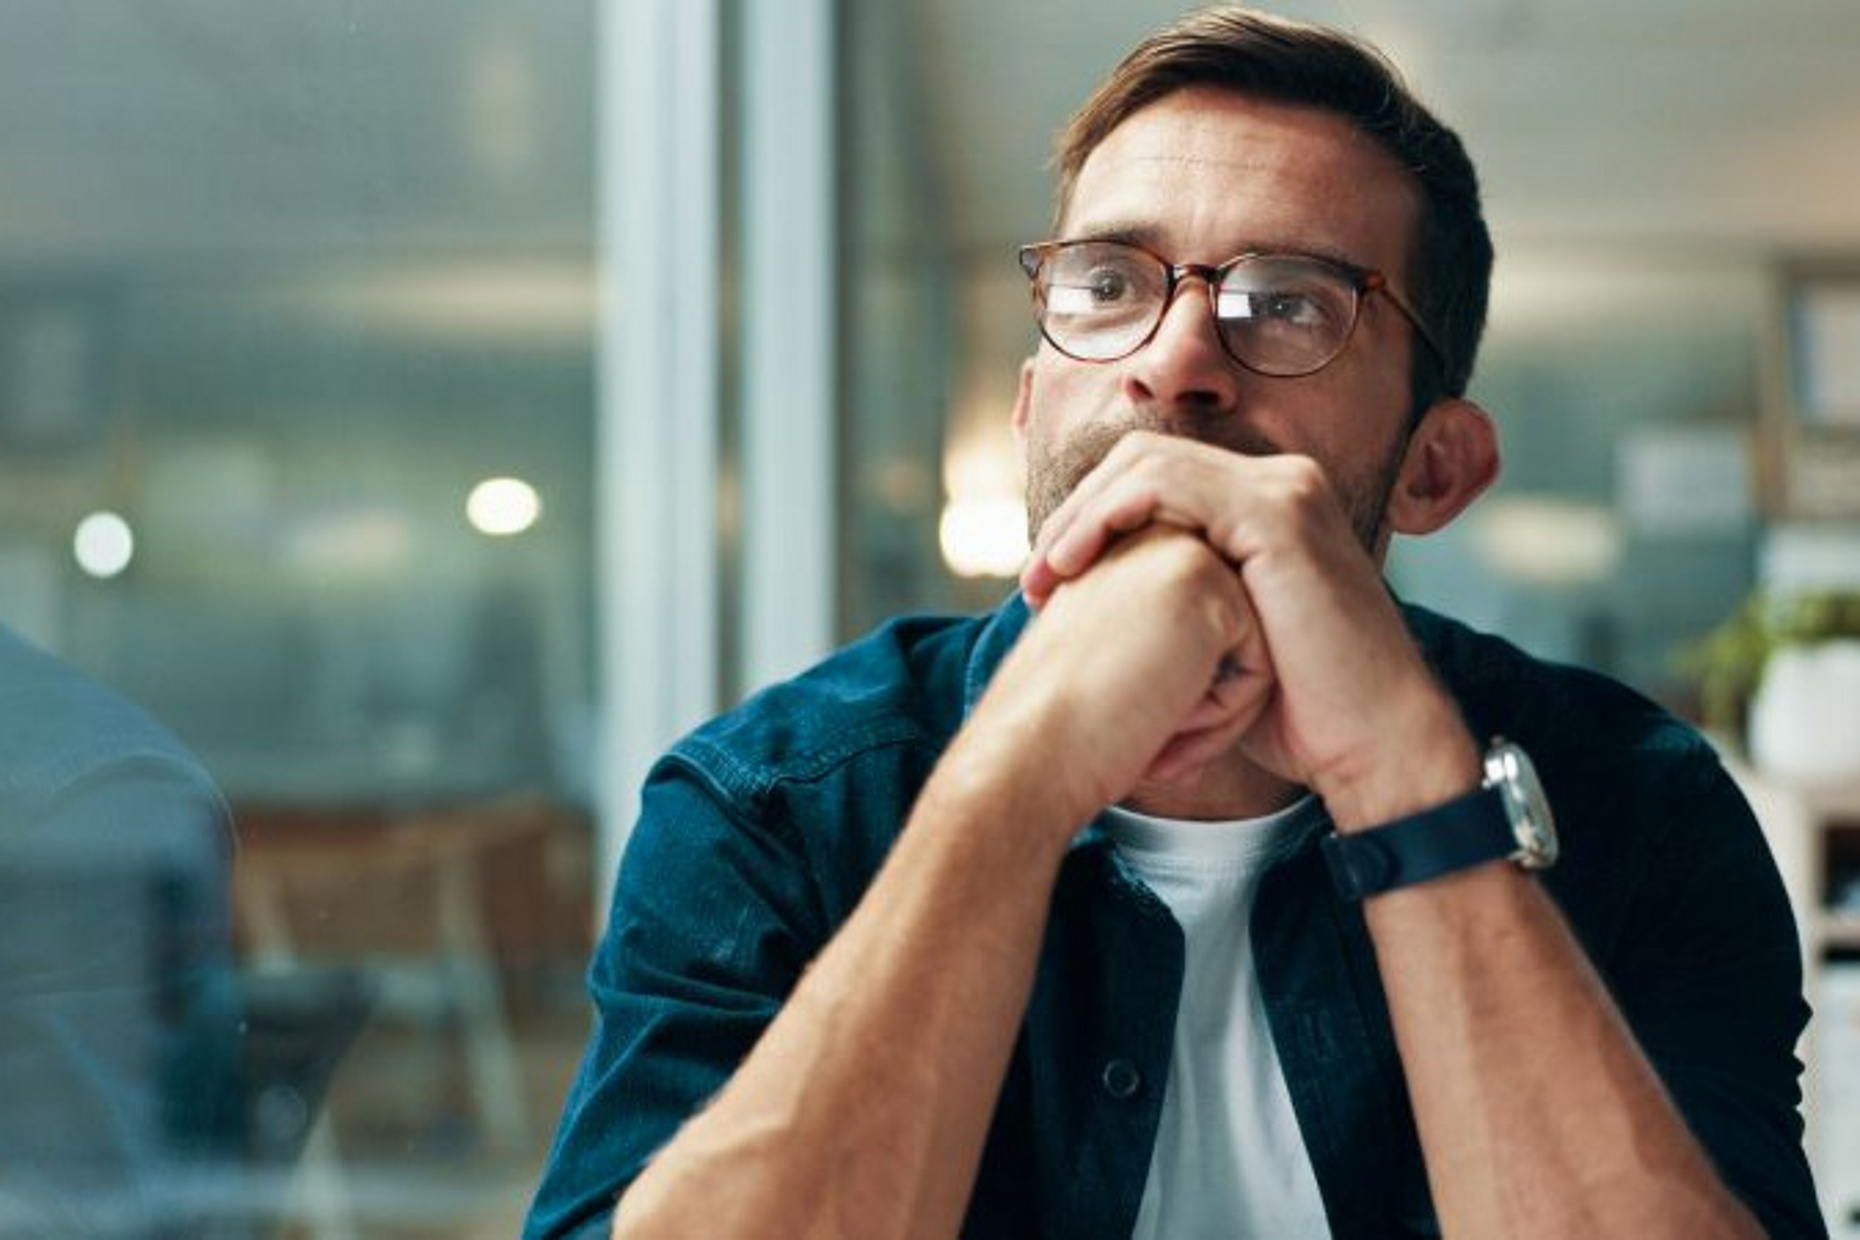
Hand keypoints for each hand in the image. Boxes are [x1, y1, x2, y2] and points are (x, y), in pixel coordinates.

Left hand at [1020, 432, 1472, 818]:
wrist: (1373, 747)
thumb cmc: (1300, 714)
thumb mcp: (1222, 644)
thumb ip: (1179, 604)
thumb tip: (1100, 610)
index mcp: (1268, 506)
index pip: (1156, 478)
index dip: (1092, 518)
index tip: (1049, 581)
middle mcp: (1281, 484)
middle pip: (1144, 460)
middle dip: (1077, 512)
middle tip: (1035, 577)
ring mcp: (1284, 491)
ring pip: (1147, 463)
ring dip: (1082, 514)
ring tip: (1044, 574)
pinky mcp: (1277, 513)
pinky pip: (1167, 484)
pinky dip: (1109, 515)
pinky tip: (1076, 561)